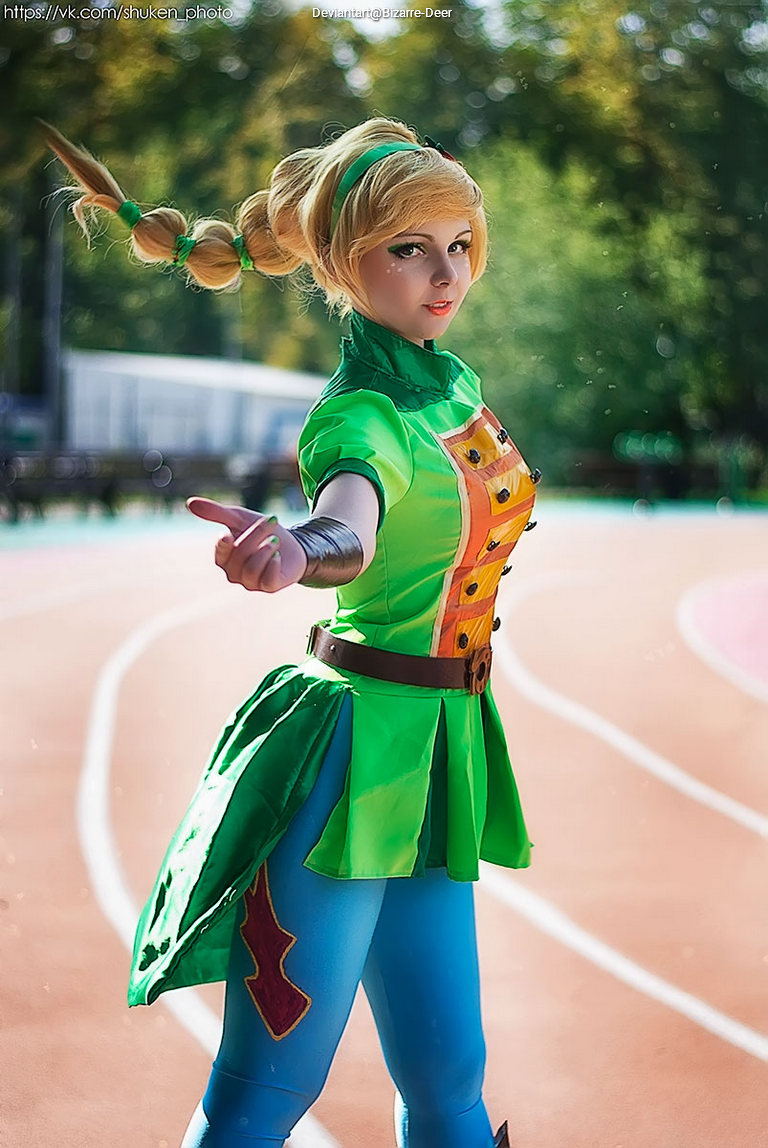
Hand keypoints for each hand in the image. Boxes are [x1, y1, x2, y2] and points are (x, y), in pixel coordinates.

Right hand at [186, 497, 307, 592]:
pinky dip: (273, 564)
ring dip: (266, 549)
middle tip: (272, 519)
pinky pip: (267, 580)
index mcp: (224, 558)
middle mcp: (234, 574)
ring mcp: (251, 583)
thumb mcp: (240, 518)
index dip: (223, 546)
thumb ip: (216, 513)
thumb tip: (190, 503)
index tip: (228, 535)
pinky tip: (279, 555)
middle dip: (256, 534)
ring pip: (252, 568)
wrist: (292, 545)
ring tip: (276, 539)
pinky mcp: (269, 587)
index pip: (220, 553)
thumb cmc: (261, 532)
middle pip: (240, 555)